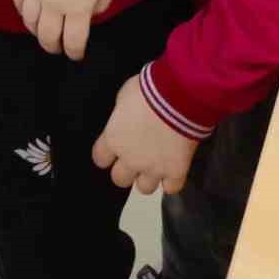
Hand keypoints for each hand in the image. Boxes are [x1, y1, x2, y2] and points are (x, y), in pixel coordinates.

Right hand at [12, 0, 117, 59]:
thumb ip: (99, 5)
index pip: (73, 41)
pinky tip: (27, 11)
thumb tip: (88, 13)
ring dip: (35, 30)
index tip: (76, 54)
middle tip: (57, 46)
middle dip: (53, 46)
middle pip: (47, 36)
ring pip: (28, 20)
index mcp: (76, 9)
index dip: (75, 52)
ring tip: (42, 30)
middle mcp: (52, 4)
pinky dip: (21, 9)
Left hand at [92, 75, 197, 195]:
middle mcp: (130, 159)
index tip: (114, 149)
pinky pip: (171, 188)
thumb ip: (121, 117)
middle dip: (127, 170)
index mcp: (113, 139)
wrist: (177, 96)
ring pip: (144, 188)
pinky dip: (172, 181)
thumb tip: (124, 122)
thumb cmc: (147, 90)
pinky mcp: (176, 172)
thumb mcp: (123, 98)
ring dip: (149, 177)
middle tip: (136, 157)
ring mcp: (154, 168)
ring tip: (156, 164)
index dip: (106, 154)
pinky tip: (173, 169)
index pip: (100, 159)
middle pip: (120, 179)